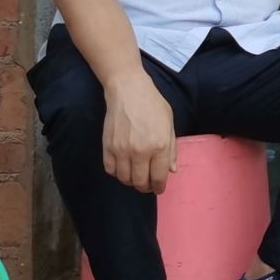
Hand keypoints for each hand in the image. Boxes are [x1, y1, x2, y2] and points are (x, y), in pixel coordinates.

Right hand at [103, 73, 175, 193]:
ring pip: (124, 179)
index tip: (159, 189)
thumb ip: (171, 149)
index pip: (158, 177)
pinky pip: (110, 170)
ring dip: (131, 181)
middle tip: (147, 184)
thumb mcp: (169, 124)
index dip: (159, 187)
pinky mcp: (107, 147)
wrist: (128, 91)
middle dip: (145, 187)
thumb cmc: (153, 105)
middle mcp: (140, 151)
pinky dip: (117, 173)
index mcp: (160, 146)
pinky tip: (123, 168)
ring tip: (136, 176)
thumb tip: (172, 170)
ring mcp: (122, 150)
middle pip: (140, 182)